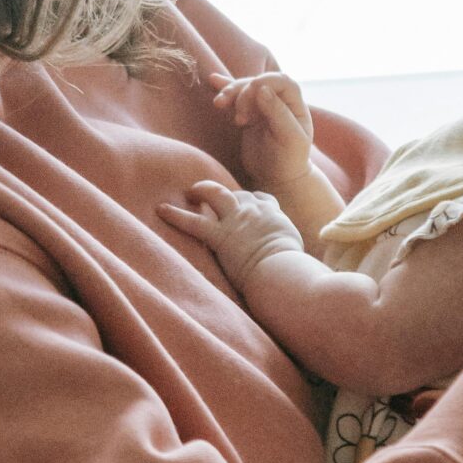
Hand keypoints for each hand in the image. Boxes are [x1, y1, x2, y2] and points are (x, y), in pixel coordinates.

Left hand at [158, 179, 303, 288]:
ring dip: (201, 190)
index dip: (251, 200)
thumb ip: (293, 250)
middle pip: (237, 194)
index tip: (246, 204)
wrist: (283, 273)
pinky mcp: (220, 236)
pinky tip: (160, 209)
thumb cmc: (295, 271)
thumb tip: (301, 266)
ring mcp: (236, 220)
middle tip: (212, 194)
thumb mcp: (300, 254)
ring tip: (190, 191)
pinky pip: (193, 222)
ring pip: (214, 194)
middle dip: (225, 193)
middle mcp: (255, 211)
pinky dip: (175, 215)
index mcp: (275, 215)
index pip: (262, 199)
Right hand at [210, 69, 315, 197]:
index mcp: (295, 104)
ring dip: (230, 92)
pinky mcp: (247, 115)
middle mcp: (279, 100)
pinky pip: (236, 99)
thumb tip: (262, 88)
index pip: (281, 80)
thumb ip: (278, 112)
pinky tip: (213, 80)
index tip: (252, 93)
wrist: (277, 179)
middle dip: (243, 91)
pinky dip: (225, 90)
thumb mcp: (289, 138)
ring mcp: (262, 106)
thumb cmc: (289, 160)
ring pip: (244, 89)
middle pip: (258, 82)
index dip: (265, 81)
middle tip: (239, 117)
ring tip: (219, 104)